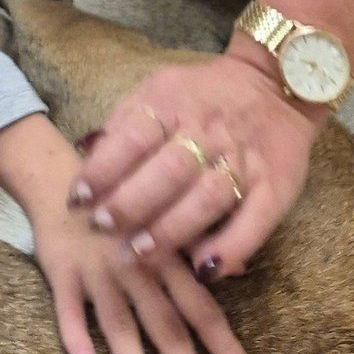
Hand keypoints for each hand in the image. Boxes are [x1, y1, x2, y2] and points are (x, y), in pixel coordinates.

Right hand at [0, 113, 251, 353]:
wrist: (58, 177)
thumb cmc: (120, 201)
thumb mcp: (162, 215)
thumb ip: (195, 247)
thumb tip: (239, 271)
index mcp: (165, 257)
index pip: (201, 308)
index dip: (223, 346)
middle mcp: (135, 268)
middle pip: (167, 328)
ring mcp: (97, 272)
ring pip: (120, 326)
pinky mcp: (61, 270)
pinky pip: (68, 306)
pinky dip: (75, 333)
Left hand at [68, 43, 326, 281]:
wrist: (273, 85)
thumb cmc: (201, 96)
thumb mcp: (158, 90)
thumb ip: (125, 123)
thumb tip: (84, 155)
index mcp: (173, 102)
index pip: (134, 136)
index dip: (104, 169)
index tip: (78, 200)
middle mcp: (209, 131)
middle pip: (170, 169)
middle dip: (133, 203)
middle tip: (103, 229)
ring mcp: (244, 159)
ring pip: (209, 196)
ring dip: (174, 229)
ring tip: (142, 254)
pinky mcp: (275, 186)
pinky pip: (256, 220)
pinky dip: (232, 246)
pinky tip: (205, 268)